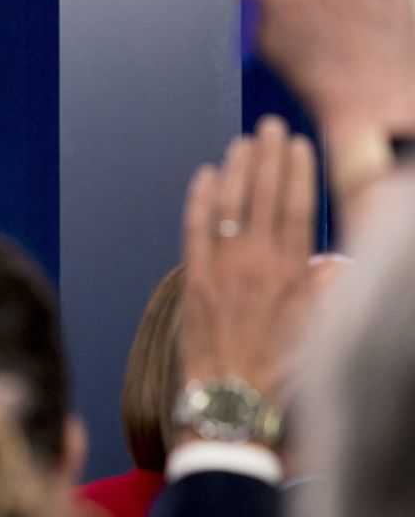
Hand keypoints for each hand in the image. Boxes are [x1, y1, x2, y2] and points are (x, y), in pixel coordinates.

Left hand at [179, 116, 319, 407]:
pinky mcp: (192, 279)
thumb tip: (335, 260)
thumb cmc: (281, 371)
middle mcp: (256, 262)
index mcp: (292, 272)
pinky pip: (194, 228)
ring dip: (234, 169)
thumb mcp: (321, 329)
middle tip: (269, 125)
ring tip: (242, 142)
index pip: (296, 206)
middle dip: (267, 156)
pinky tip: (202, 176)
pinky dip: (198, 199)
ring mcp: (221, 268)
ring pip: (228, 205)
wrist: (233, 402)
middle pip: (262, 196)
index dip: (296, 171)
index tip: (298, 144)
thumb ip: (328, 288)